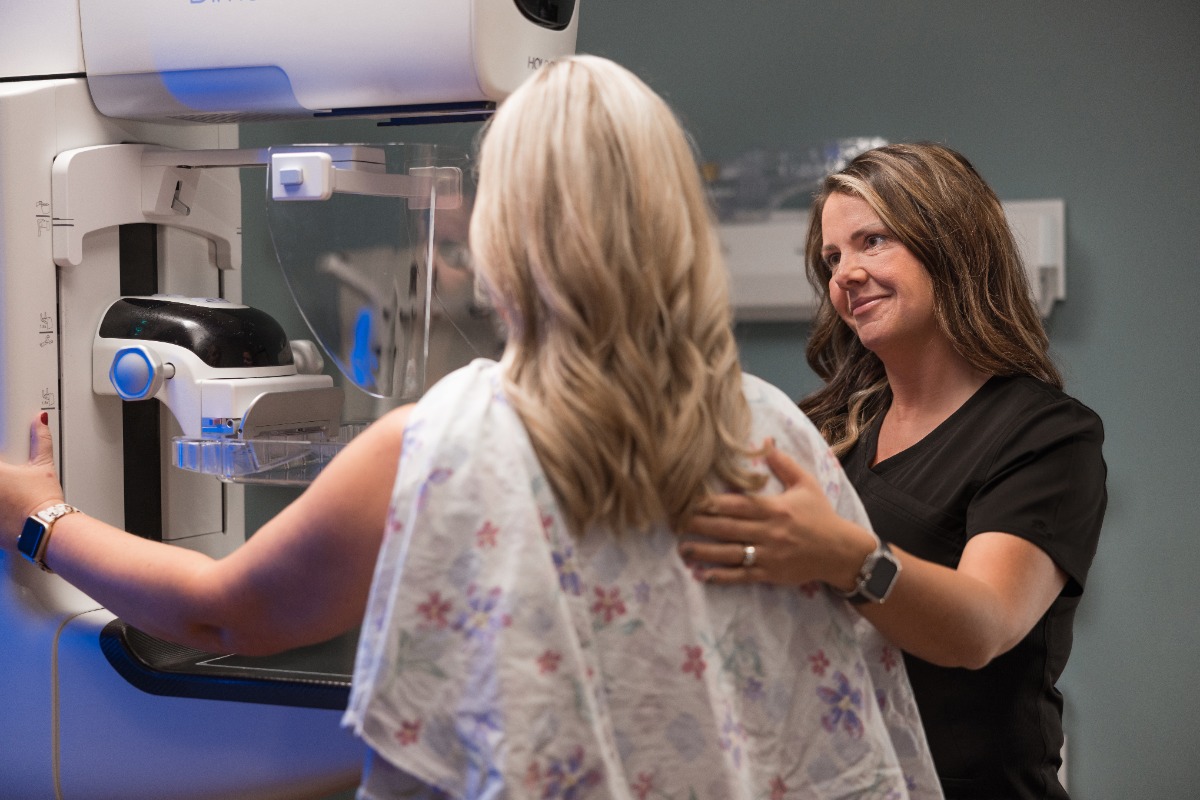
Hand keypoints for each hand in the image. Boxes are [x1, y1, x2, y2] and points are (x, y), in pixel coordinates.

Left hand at [0, 414, 66, 542]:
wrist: (43, 530)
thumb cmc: (41, 502)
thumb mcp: (44, 467)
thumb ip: (41, 441)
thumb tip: (41, 421)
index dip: (3, 461)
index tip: (7, 462)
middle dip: (5, 475)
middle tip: (12, 479)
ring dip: (2, 492)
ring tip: (12, 495)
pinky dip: (1, 510)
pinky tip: (7, 509)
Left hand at [680, 440, 871, 589]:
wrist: (840, 552)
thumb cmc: (820, 515)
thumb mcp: (805, 484)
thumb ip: (782, 464)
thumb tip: (763, 442)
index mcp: (773, 508)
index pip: (736, 504)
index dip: (710, 502)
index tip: (687, 499)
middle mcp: (768, 532)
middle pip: (727, 527)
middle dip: (699, 525)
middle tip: (674, 522)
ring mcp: (768, 555)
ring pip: (730, 553)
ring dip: (704, 551)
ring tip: (682, 548)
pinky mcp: (770, 574)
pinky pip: (742, 576)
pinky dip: (722, 576)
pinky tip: (703, 576)